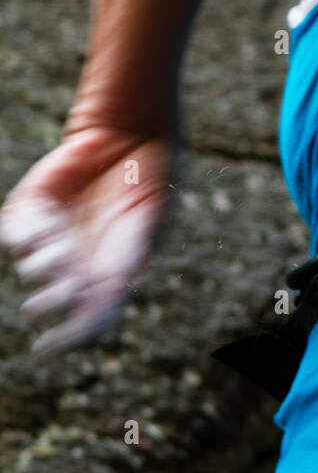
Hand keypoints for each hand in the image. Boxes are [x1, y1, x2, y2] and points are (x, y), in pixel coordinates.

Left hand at [0, 126, 174, 352]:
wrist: (132, 128)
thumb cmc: (149, 177)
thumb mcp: (148, 226)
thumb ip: (126, 266)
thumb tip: (102, 309)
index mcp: (110, 268)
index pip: (86, 316)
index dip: (71, 335)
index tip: (56, 345)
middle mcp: (77, 256)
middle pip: (54, 299)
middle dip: (53, 302)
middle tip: (59, 294)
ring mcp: (52, 233)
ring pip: (32, 269)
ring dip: (46, 267)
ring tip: (62, 251)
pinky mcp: (31, 208)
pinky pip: (13, 236)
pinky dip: (26, 237)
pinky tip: (49, 224)